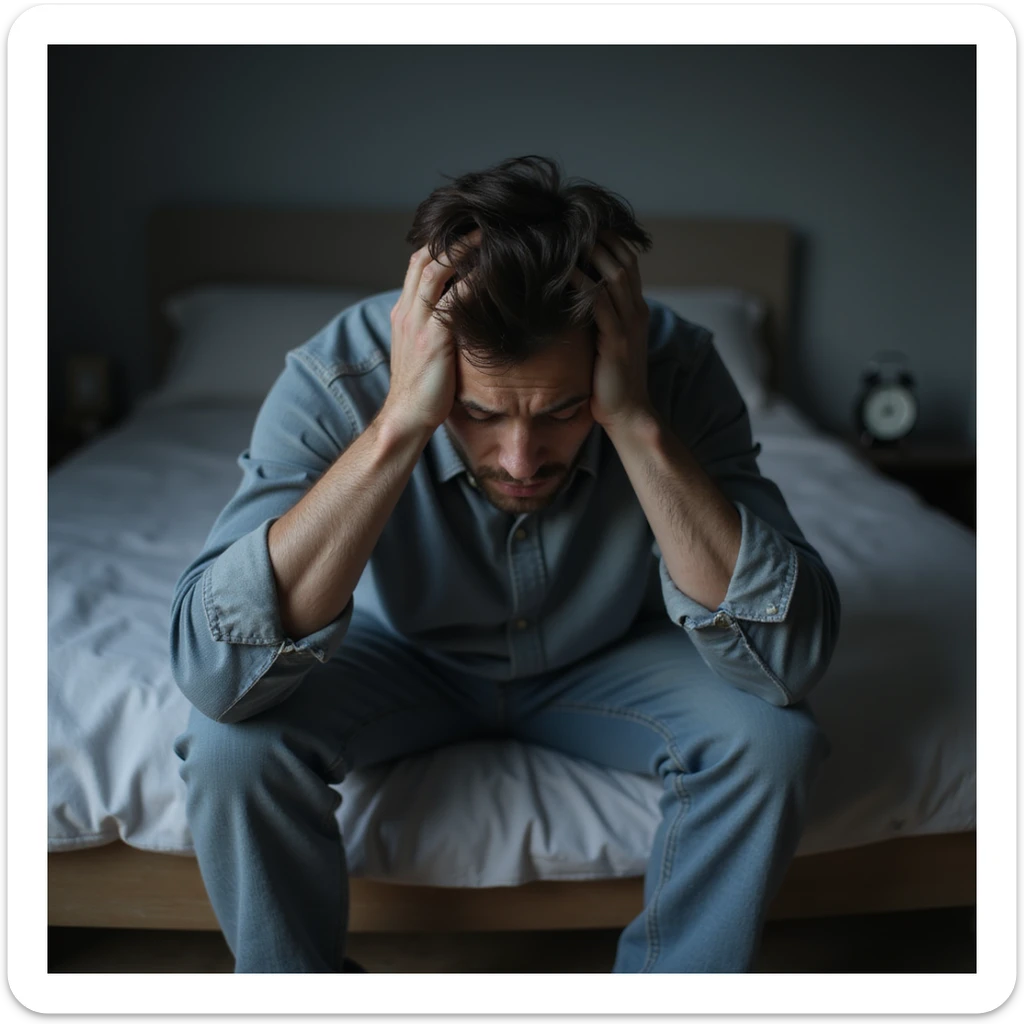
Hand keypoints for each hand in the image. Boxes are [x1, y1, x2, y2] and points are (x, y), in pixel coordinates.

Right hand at [384, 229, 481, 433]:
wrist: (405, 419)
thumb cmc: (422, 391)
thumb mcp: (424, 351)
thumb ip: (437, 329)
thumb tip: (465, 316)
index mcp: (404, 313)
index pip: (418, 264)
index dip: (440, 243)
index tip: (467, 231)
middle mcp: (407, 312)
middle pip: (424, 257)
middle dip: (452, 236)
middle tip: (483, 223)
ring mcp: (417, 324)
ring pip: (436, 270)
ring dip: (463, 249)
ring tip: (491, 235)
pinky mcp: (432, 339)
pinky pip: (454, 299)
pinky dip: (474, 280)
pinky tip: (494, 271)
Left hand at [570, 231, 653, 430]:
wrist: (628, 414)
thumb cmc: (609, 381)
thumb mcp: (605, 341)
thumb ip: (597, 317)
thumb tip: (569, 298)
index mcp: (635, 309)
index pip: (628, 261)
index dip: (608, 240)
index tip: (581, 226)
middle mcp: (636, 310)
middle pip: (622, 259)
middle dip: (599, 238)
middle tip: (570, 222)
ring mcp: (629, 323)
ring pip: (615, 274)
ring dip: (591, 252)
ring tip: (565, 235)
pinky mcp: (616, 339)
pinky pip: (600, 302)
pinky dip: (582, 283)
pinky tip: (562, 271)